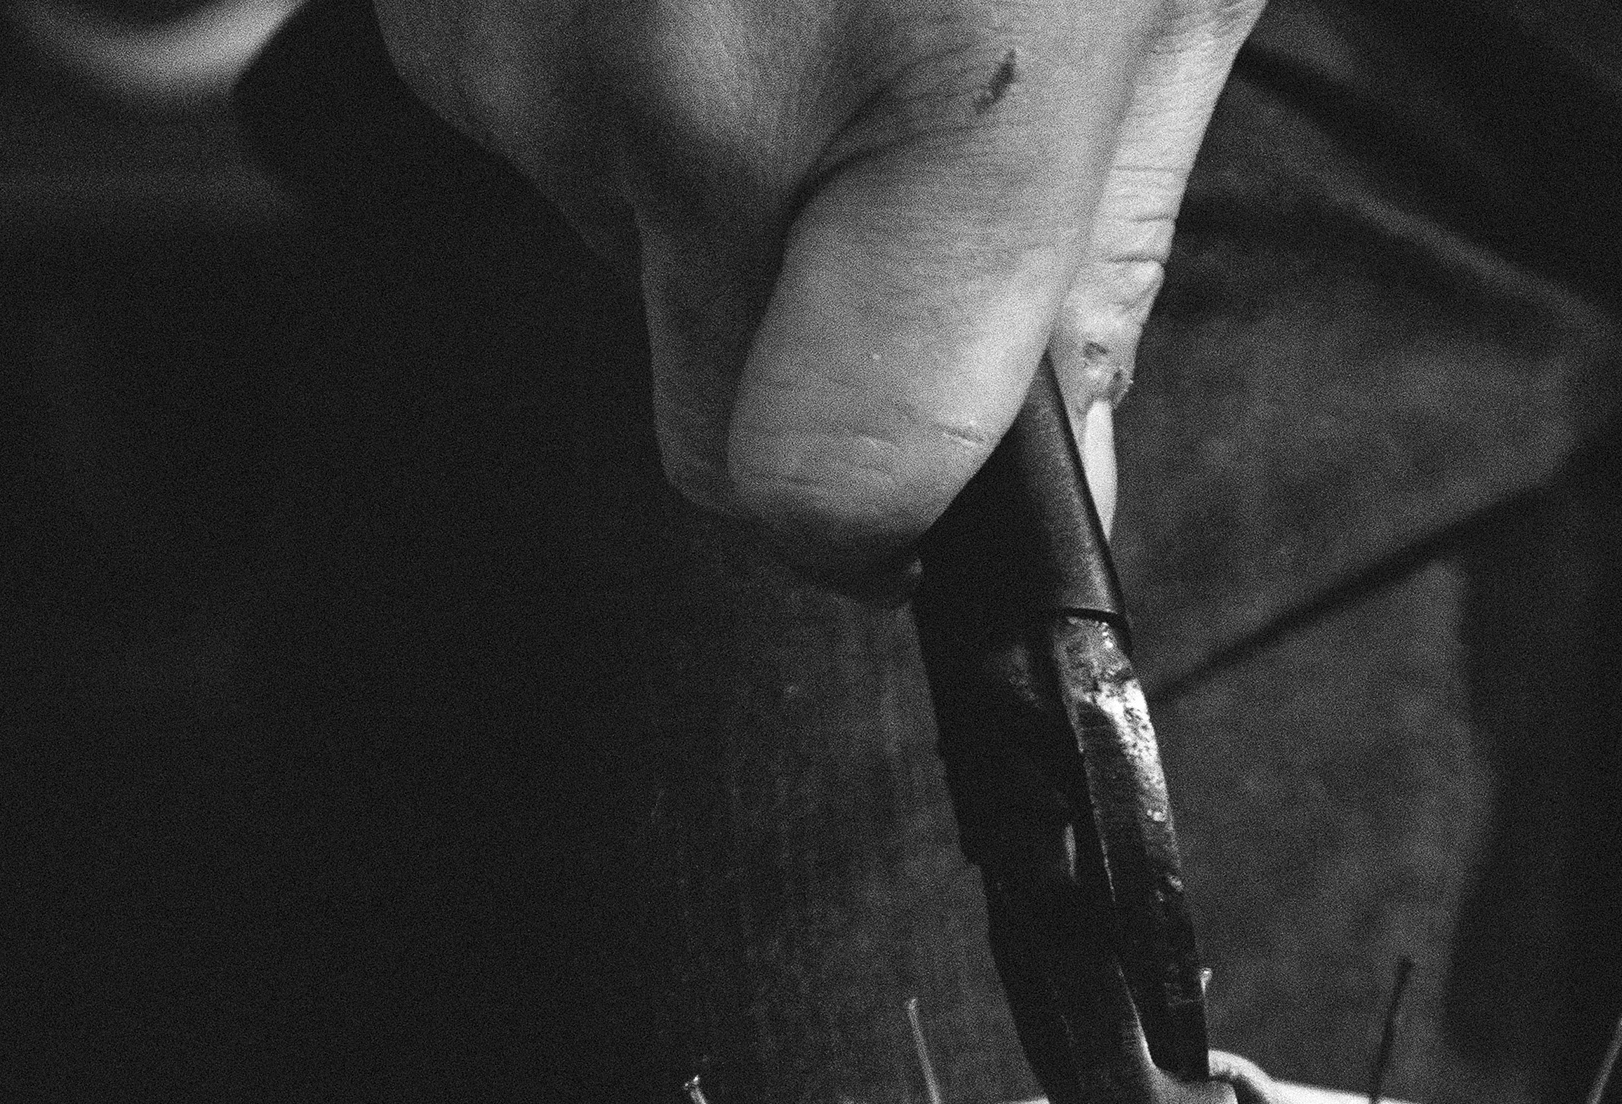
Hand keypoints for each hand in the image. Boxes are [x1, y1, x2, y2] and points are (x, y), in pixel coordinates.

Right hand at [378, 0, 1261, 591]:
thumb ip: (1099, 250)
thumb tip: (1058, 484)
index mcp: (944, 107)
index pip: (838, 489)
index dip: (879, 536)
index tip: (916, 516)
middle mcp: (701, 99)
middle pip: (712, 420)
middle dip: (801, 348)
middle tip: (883, 158)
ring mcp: (537, 37)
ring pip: (615, 254)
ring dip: (702, 179)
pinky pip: (522, 114)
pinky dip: (603, 61)